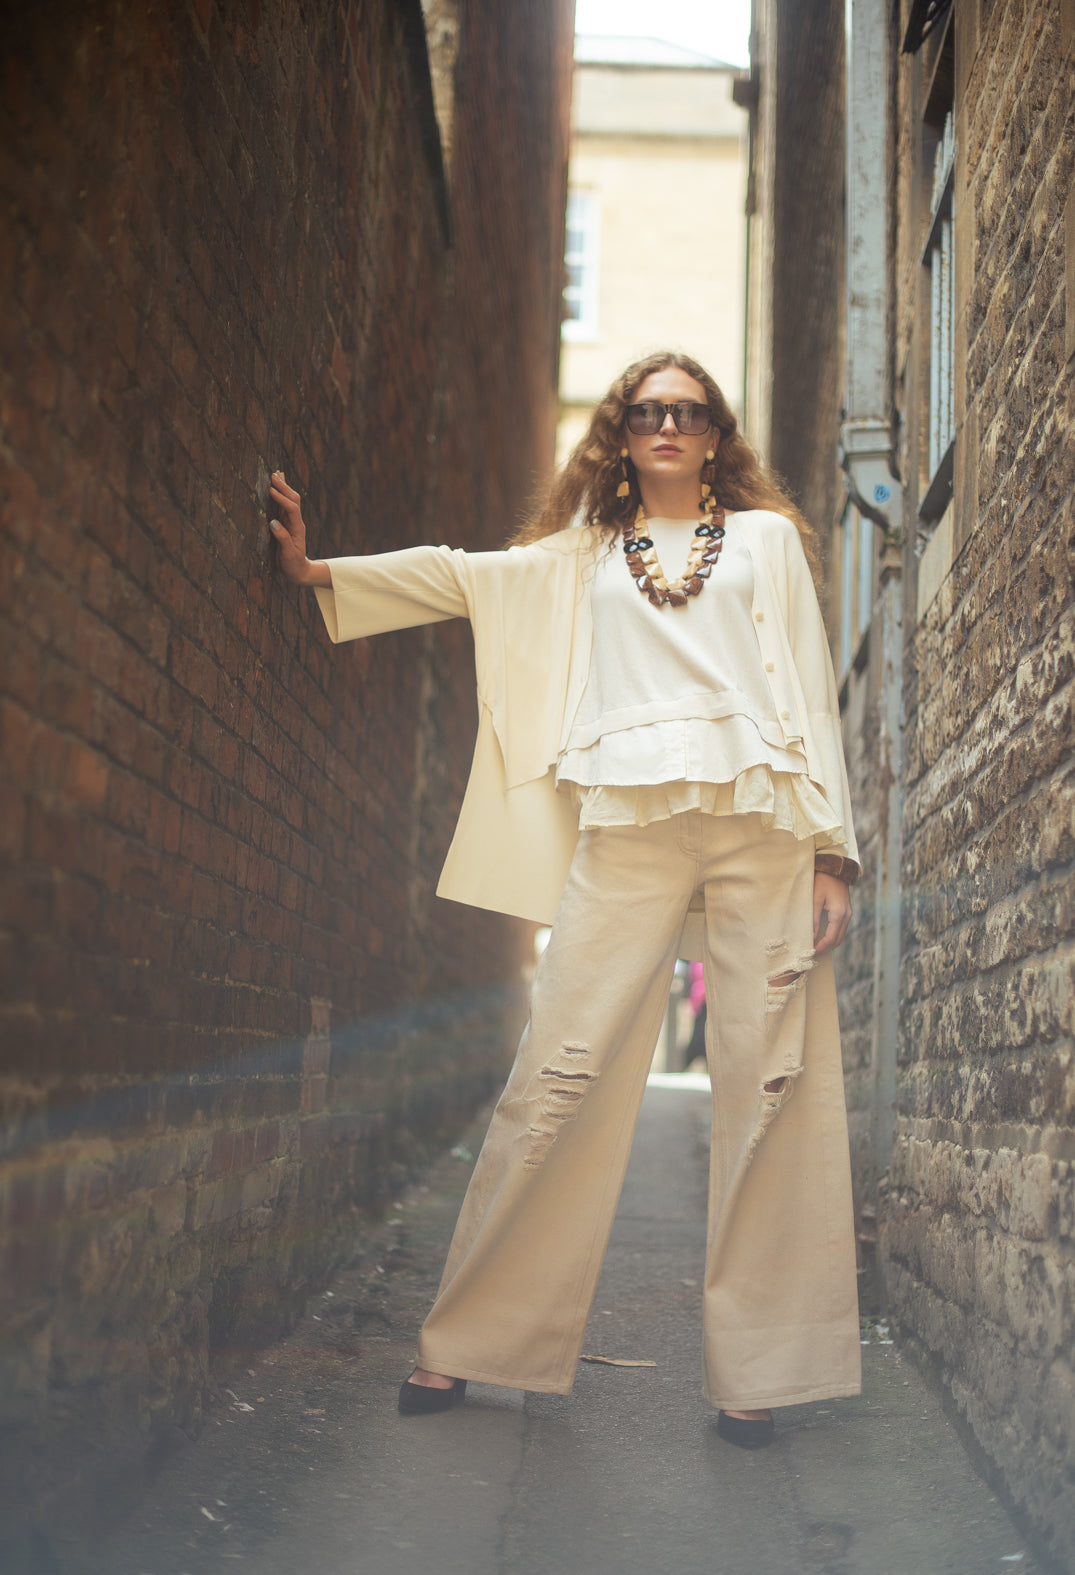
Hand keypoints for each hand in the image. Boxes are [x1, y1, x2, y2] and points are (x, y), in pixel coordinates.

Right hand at [268, 471, 329, 585]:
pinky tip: (277, 488)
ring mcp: (292, 522)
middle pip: (293, 500)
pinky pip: (284, 506)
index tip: (271, 490)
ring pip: (289, 500)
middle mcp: (296, 522)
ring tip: (277, 474)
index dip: (282, 498)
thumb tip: (273, 522)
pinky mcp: (287, 525)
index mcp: (297, 528)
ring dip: (283, 487)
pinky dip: (281, 495)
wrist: (299, 572)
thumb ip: (282, 538)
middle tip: (274, 474)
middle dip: (284, 486)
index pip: (291, 508)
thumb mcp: (288, 554)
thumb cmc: (293, 564)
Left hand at [813, 873, 850, 955]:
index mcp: (839, 914)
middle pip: (837, 940)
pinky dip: (832, 935)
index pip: (831, 938)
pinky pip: (840, 928)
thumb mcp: (815, 899)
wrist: (835, 869)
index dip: (821, 947)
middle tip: (812, 952)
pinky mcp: (846, 911)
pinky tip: (821, 935)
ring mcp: (848, 914)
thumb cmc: (823, 881)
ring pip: (839, 935)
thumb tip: (812, 936)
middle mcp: (846, 916)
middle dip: (825, 948)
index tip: (811, 952)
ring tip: (815, 945)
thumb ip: (814, 919)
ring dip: (829, 942)